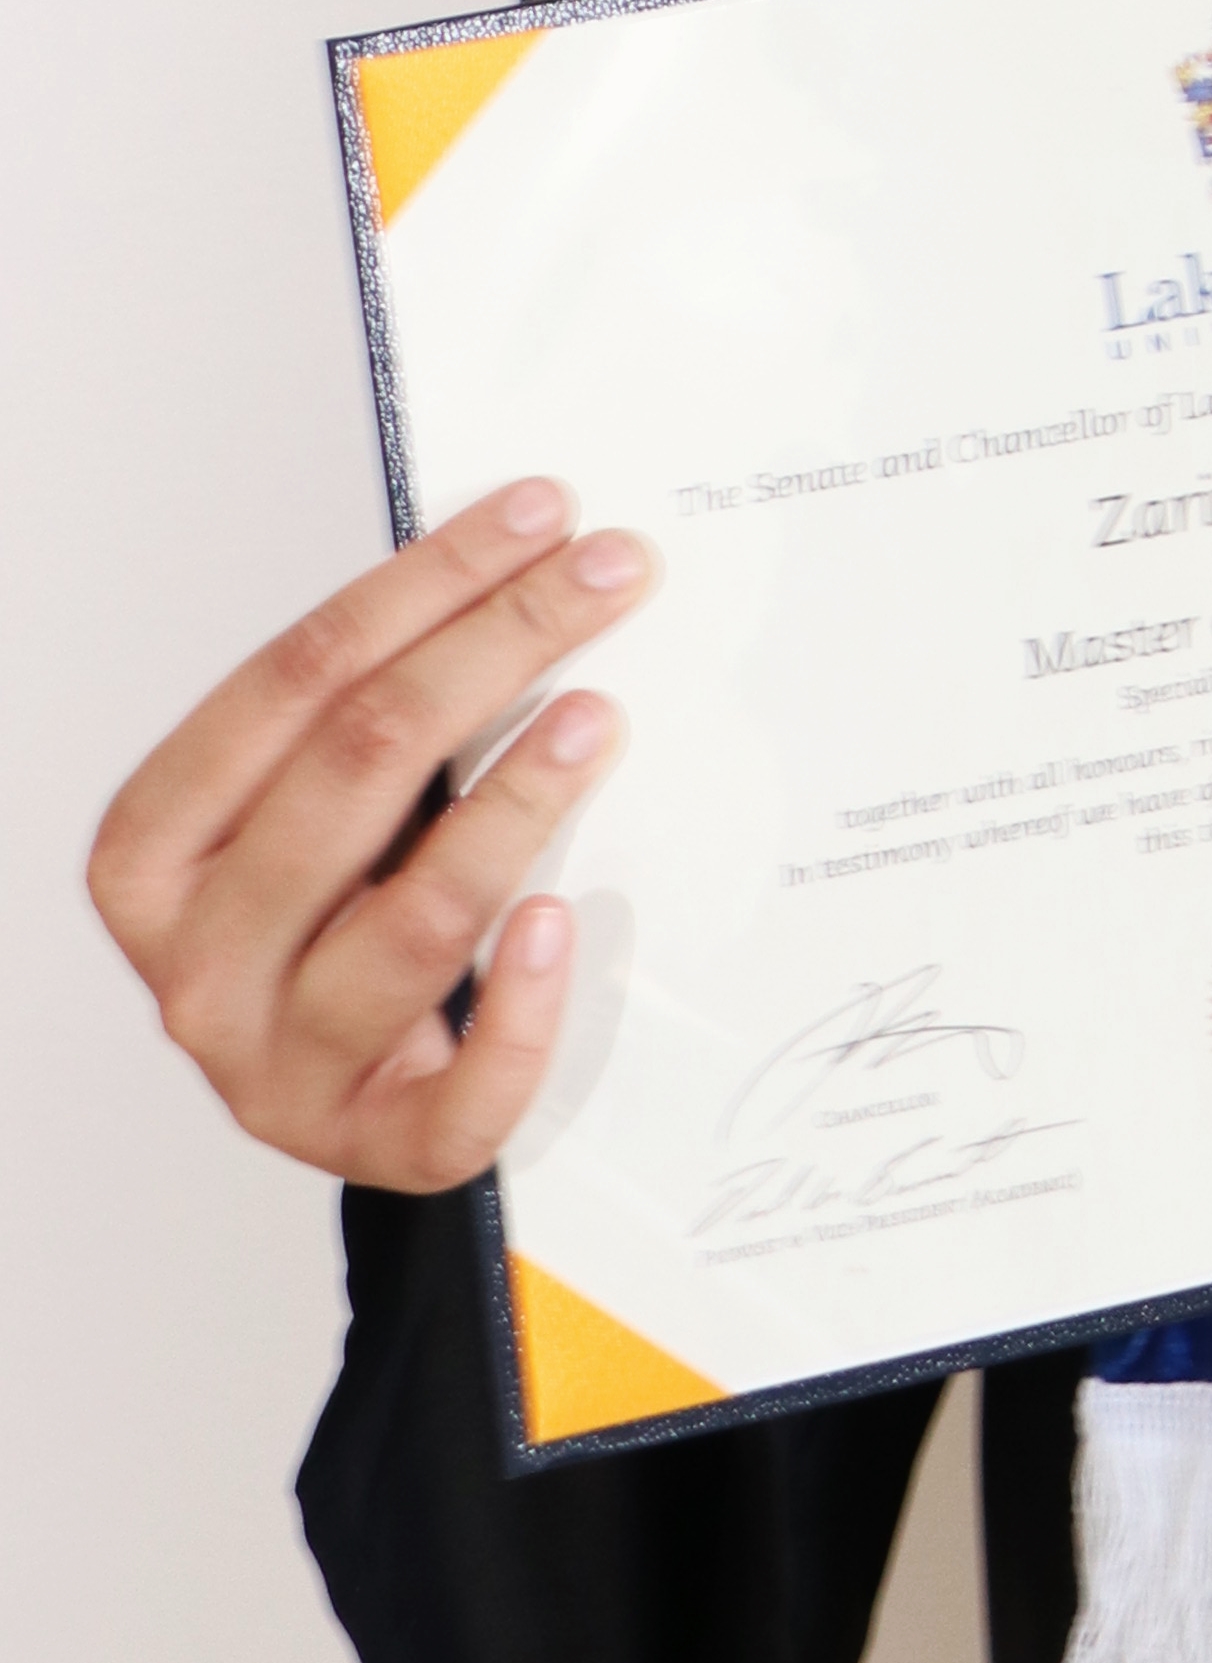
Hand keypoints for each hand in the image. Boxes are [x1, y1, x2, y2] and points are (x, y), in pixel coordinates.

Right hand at [87, 477, 651, 1189]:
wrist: (341, 1096)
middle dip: (498, 645)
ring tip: (601, 713)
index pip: (294, 679)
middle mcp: (198, 963)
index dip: (426, 582)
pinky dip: (522, 1007)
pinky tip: (565, 921)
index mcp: (153, 855)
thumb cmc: (331, 915)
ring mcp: (278, 1066)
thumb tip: (518, 557)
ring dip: (520, 797)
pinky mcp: (375, 1148)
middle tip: (607, 574)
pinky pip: (462, 1090)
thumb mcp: (312, 810)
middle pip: (356, 767)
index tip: (539, 514)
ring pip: (415, 915)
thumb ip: (368, 713)